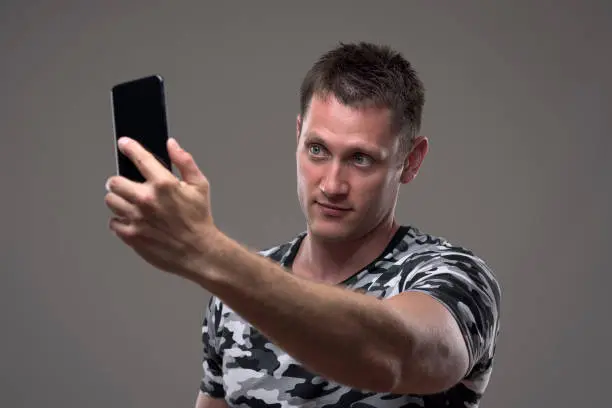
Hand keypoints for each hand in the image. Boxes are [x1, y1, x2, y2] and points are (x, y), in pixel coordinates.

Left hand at [104, 137, 215, 279]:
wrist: (198, 252)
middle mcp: (147, 199)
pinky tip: (133, 221)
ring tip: (130, 204)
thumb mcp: (200, 186)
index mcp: (164, 184)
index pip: (140, 158)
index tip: (124, 144)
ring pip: (110, 201)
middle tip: (126, 185)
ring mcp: (136, 218)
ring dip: (118, 200)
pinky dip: (120, 221)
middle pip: (114, 181)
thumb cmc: (199, 220)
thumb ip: (185, 162)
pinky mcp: (131, 235)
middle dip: (119, 181)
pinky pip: (113, 222)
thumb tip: (172, 145)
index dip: (129, 147)